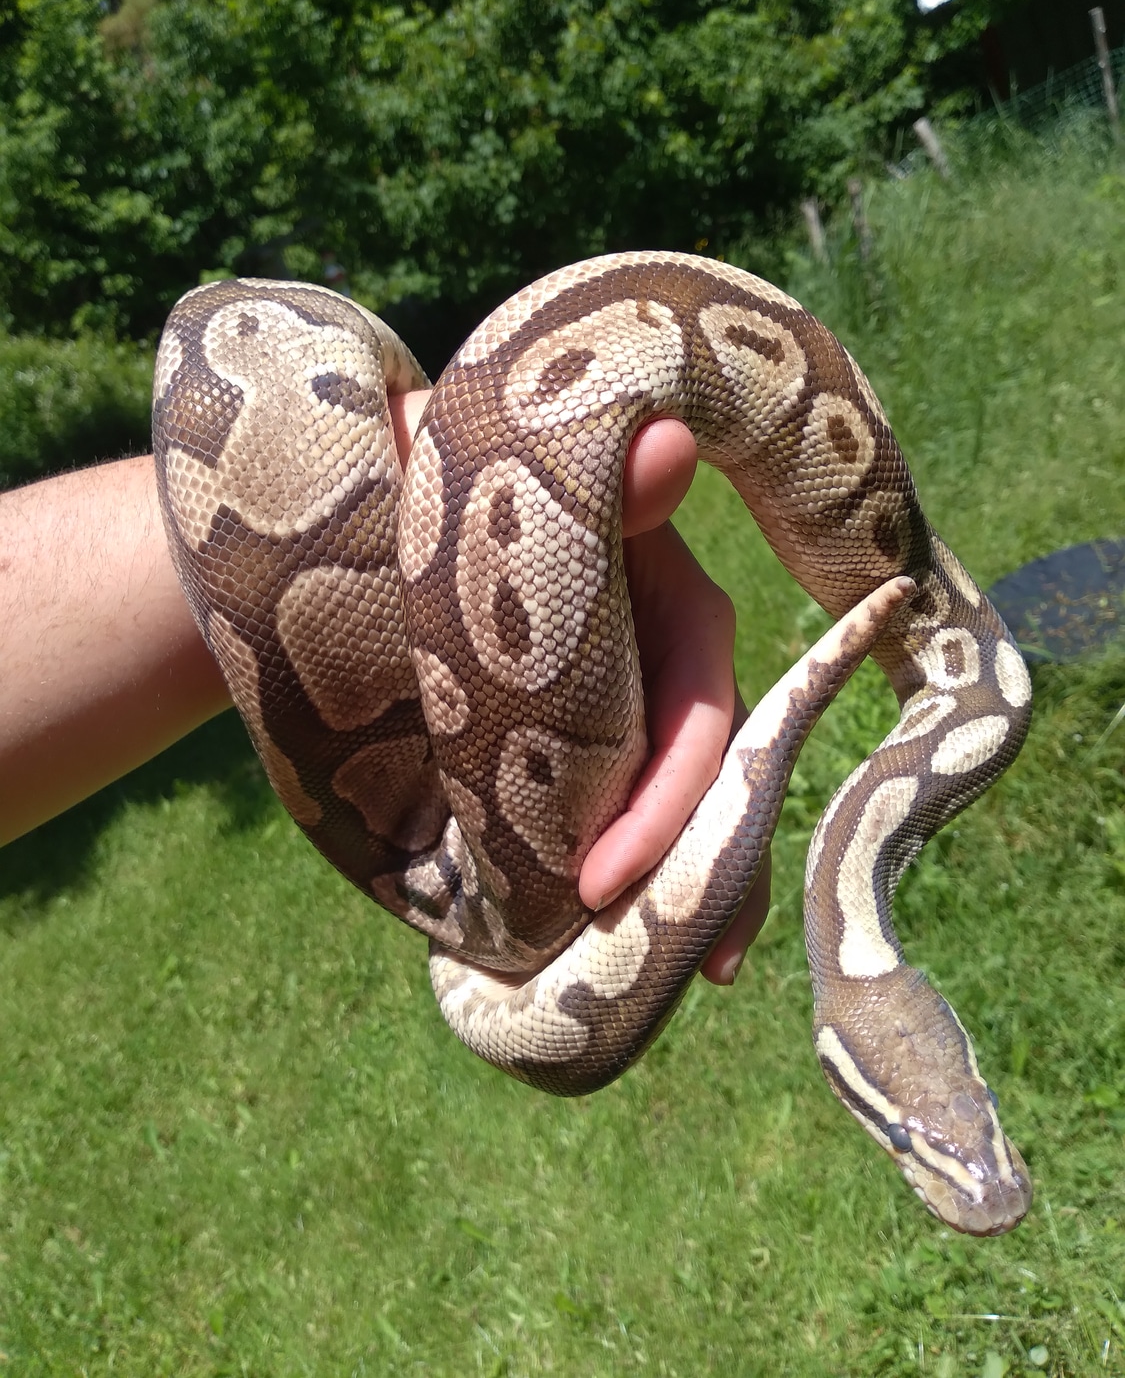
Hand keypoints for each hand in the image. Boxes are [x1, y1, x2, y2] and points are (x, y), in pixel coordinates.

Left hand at [396, 396, 770, 986]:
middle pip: (705, 765)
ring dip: (681, 880)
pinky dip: (617, 861)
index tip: (601, 878)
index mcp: (656, 583)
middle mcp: (648, 647)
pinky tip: (599, 926)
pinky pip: (609, 802)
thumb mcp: (504, 476)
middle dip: (710, 863)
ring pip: (668, 794)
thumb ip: (588, 486)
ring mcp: (610, 695)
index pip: (696, 700)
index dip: (669, 795)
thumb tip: (669, 440)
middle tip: (706, 965)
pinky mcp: (565, 734)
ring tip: (678, 976)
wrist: (340, 508)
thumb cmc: (423, 480)